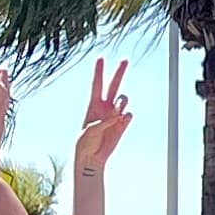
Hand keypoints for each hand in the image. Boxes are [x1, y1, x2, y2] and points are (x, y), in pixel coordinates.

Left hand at [73, 56, 131, 175]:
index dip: (99, 71)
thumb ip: (104, 121)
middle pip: (114, 85)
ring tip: (117, 111)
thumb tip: (118, 114)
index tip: (100, 58)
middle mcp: (105, 107)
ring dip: (122, 102)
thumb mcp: (90, 131)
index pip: (97, 84)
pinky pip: (128, 115)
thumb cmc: (85, 143)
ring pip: (123, 100)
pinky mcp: (122, 125)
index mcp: (93, 105)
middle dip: (119, 72)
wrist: (91, 157)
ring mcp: (114, 115)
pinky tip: (121, 123)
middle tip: (125, 60)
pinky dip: (126, 118)